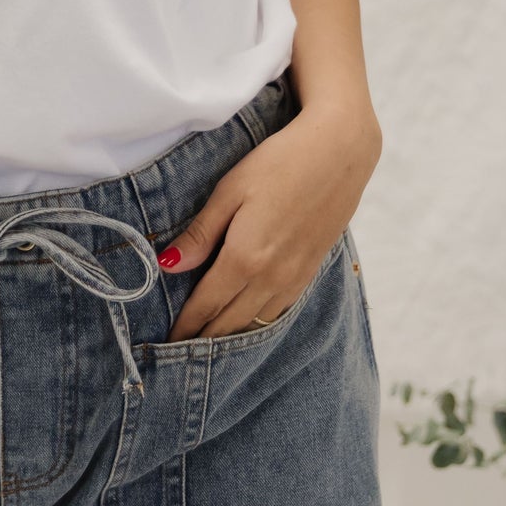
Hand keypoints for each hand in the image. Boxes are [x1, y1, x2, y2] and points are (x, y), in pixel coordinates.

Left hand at [160, 105, 380, 340]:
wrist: (340, 152)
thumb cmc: (279, 162)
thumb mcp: (230, 191)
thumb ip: (200, 233)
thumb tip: (167, 265)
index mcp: (245, 258)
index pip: (206, 305)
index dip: (185, 326)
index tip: (166, 343)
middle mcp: (271, 277)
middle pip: (230, 322)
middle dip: (203, 339)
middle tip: (180, 353)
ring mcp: (295, 277)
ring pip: (256, 321)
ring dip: (230, 334)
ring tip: (208, 344)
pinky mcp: (311, 270)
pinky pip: (279, 310)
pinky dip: (258, 322)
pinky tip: (248, 322)